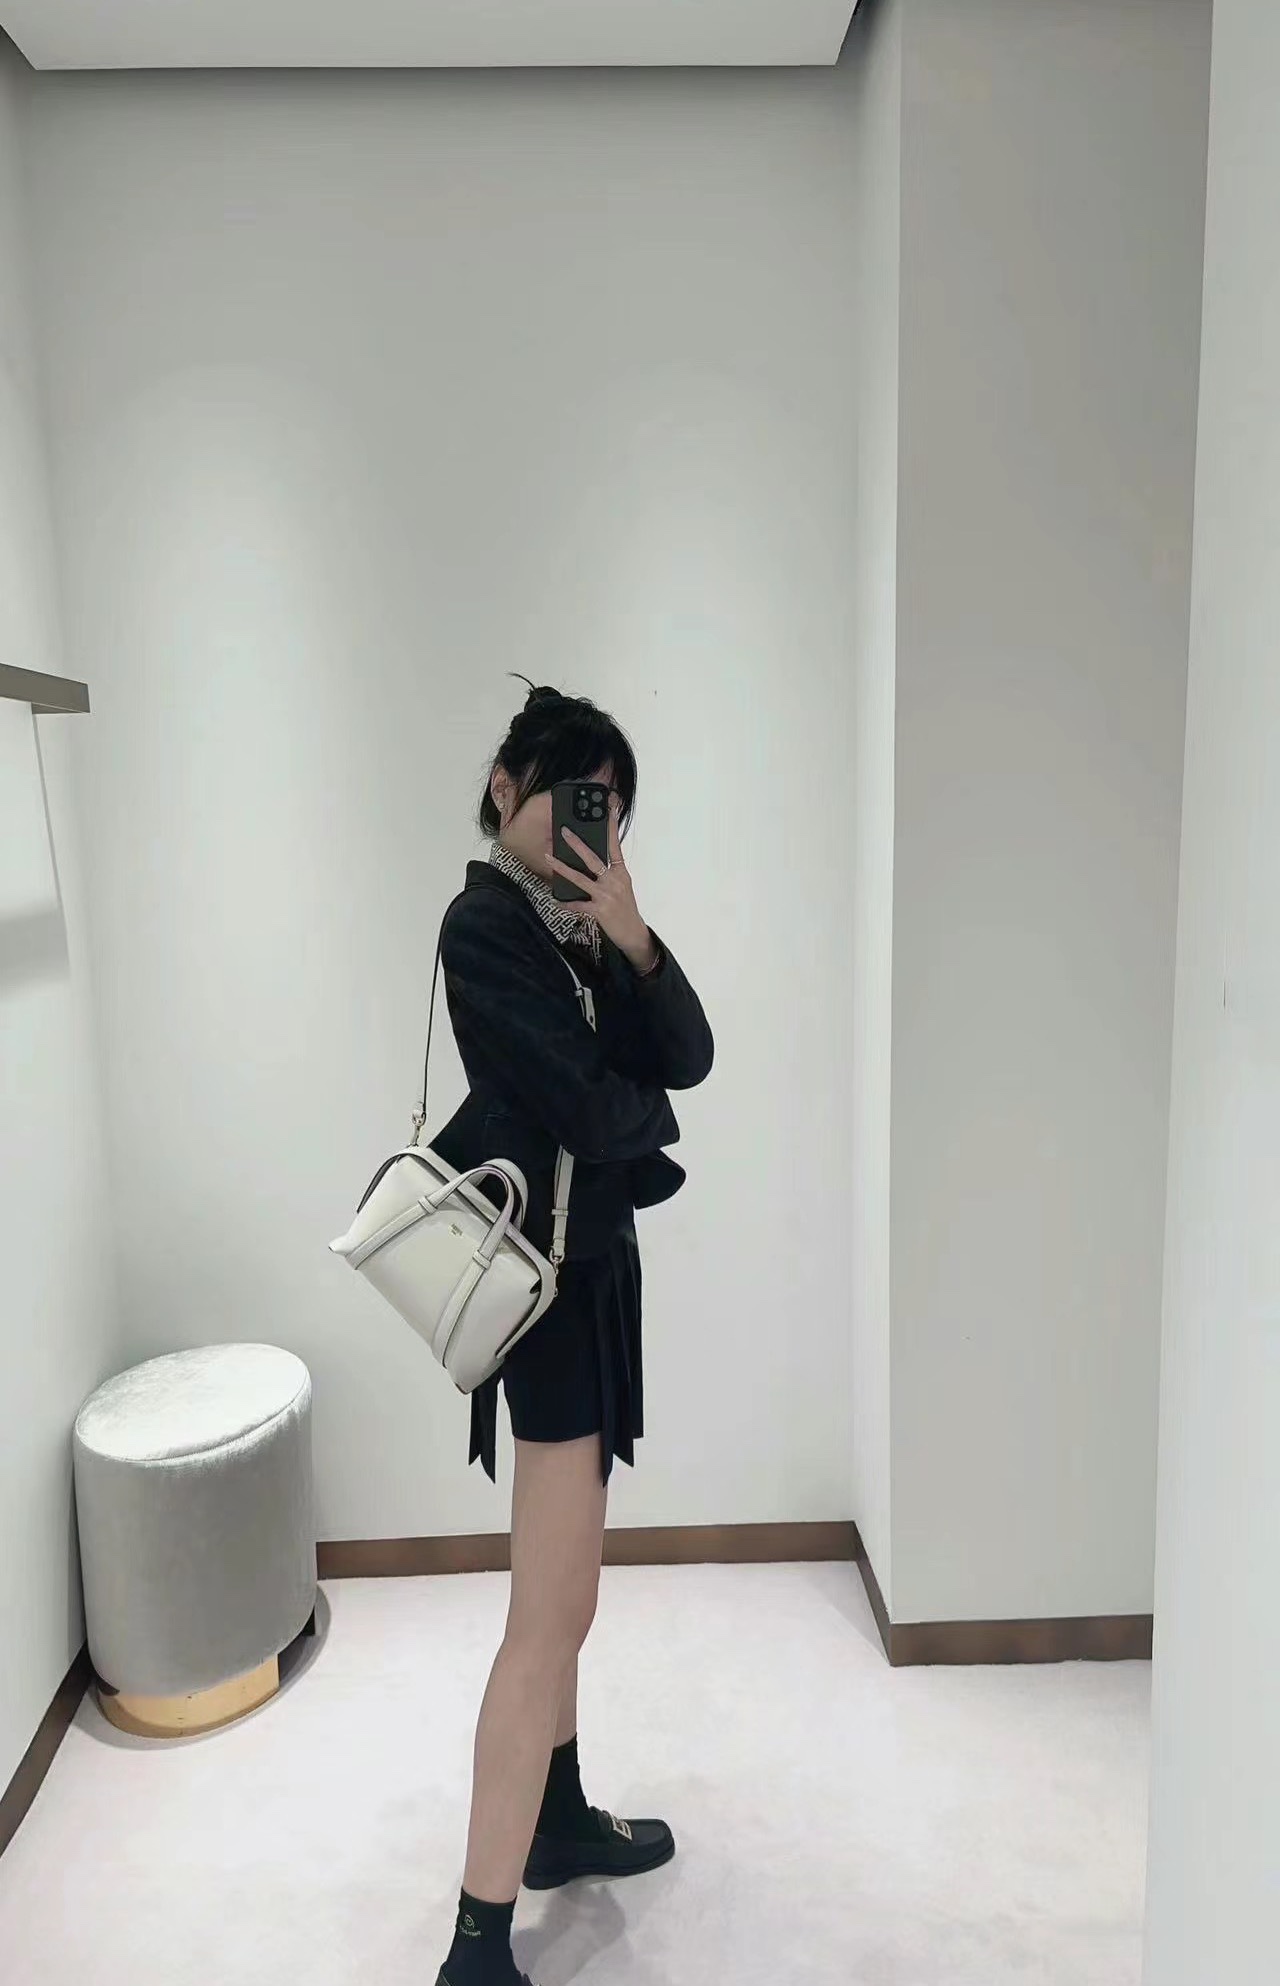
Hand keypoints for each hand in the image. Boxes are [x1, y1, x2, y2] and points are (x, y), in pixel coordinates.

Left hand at [550, 796, 658, 973]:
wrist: (633, 933)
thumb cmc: (626, 908)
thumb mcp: (622, 886)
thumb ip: (611, 872)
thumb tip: (594, 859)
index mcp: (621, 873)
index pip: (615, 846)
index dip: (611, 828)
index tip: (607, 810)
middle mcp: (614, 881)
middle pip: (593, 858)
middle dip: (577, 844)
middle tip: (564, 830)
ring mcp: (606, 896)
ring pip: (580, 878)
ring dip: (562, 867)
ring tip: (548, 858)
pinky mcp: (599, 911)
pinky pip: (578, 905)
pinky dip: (566, 903)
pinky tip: (555, 899)